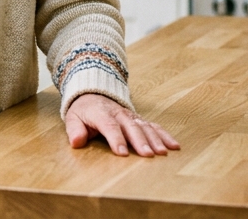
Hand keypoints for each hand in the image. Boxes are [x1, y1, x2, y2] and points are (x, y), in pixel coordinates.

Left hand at [64, 93, 178, 156]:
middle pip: (131, 127)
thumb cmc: (83, 110)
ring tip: (163, 152)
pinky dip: (164, 135)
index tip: (121, 153)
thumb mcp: (73, 118)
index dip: (116, 139)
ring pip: (145, 126)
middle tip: (147, 155)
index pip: (110, 126)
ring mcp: (131, 116)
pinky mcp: (139, 119)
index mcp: (101, 113)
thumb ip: (75, 130)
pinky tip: (174, 145)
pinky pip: (154, 126)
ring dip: (155, 139)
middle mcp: (119, 113)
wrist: (93, 93)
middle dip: (140, 141)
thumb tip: (76, 142)